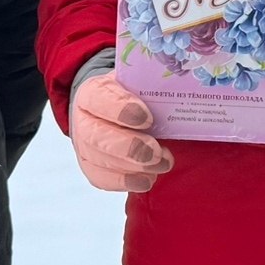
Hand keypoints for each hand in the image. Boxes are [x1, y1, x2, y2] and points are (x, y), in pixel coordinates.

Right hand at [70, 73, 173, 191]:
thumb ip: (154, 85)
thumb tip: (181, 88)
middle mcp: (83, 119)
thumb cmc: (136, 96)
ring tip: (163, 163)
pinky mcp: (92, 168)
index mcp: (93, 91)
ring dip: (133, 166)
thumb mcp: (141, 83)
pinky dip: (127, 181)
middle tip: (155, 152)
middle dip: (129, 147)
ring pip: (99, 160)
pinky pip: (103, 179)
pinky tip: (148, 179)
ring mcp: (85, 146)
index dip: (121, 109)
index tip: (147, 118)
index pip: (99, 97)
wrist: (122, 113)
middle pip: (96, 135)